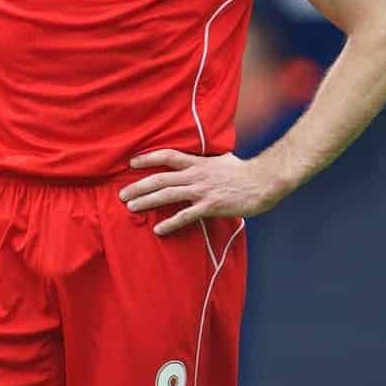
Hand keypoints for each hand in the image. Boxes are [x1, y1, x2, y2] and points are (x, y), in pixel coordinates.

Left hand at [119, 149, 284, 235]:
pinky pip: (186, 215)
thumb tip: (201, 156)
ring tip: (131, 208)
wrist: (264, 181)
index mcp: (197, 163)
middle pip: (160, 179)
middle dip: (139, 186)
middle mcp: (196, 175)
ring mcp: (202, 191)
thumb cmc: (244, 171)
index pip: (167, 156)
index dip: (148, 158)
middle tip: (121, 194)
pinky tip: (158, 229)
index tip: (131, 163)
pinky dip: (171, 222)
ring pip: (168, 195)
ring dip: (147, 201)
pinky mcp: (211, 206)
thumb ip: (206, 159)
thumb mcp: (222, 159)